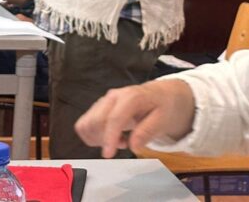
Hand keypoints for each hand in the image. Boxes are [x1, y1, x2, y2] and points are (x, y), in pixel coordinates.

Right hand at [75, 81, 196, 157]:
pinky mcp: (98, 107)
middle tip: (124, 144)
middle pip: (94, 120)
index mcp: (130, 96)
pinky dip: (95, 135)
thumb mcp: (163, 119)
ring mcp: (104, 100)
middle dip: (103, 139)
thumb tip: (133, 145)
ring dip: (99, 138)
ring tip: (121, 139)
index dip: (109, 137)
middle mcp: (113, 96)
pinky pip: (85, 124)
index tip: (108, 154)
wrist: (160, 95)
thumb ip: (147, 131)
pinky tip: (113, 136)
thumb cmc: (162, 106)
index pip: (114, 118)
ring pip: (86, 123)